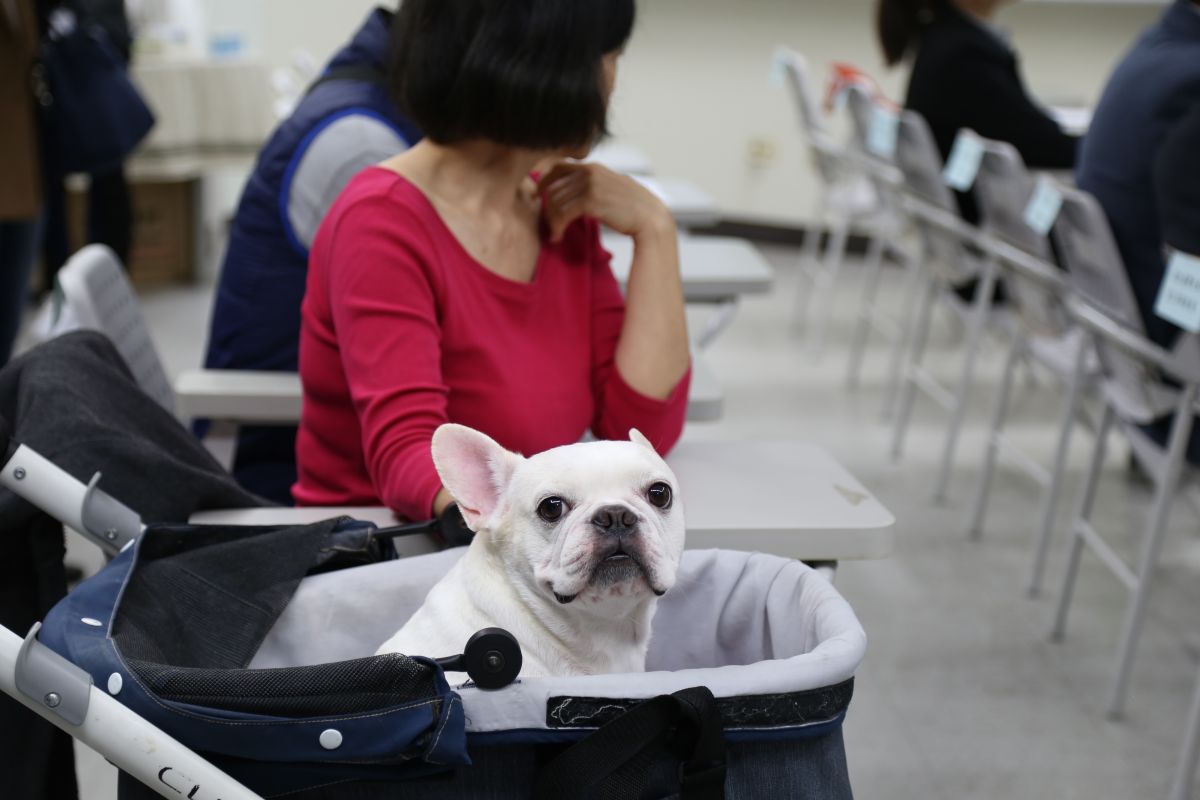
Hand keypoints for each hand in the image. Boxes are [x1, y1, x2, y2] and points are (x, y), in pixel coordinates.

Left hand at [538, 162, 674, 243]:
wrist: (651, 220)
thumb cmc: (633, 210)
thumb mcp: (612, 190)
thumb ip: (593, 186)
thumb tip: (575, 194)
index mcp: (594, 166)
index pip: (558, 166)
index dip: (544, 181)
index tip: (538, 197)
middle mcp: (590, 171)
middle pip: (553, 187)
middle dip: (547, 208)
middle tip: (549, 225)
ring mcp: (590, 184)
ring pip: (555, 201)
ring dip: (551, 221)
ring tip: (555, 234)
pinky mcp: (591, 200)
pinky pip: (562, 212)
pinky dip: (556, 227)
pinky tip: (558, 237)